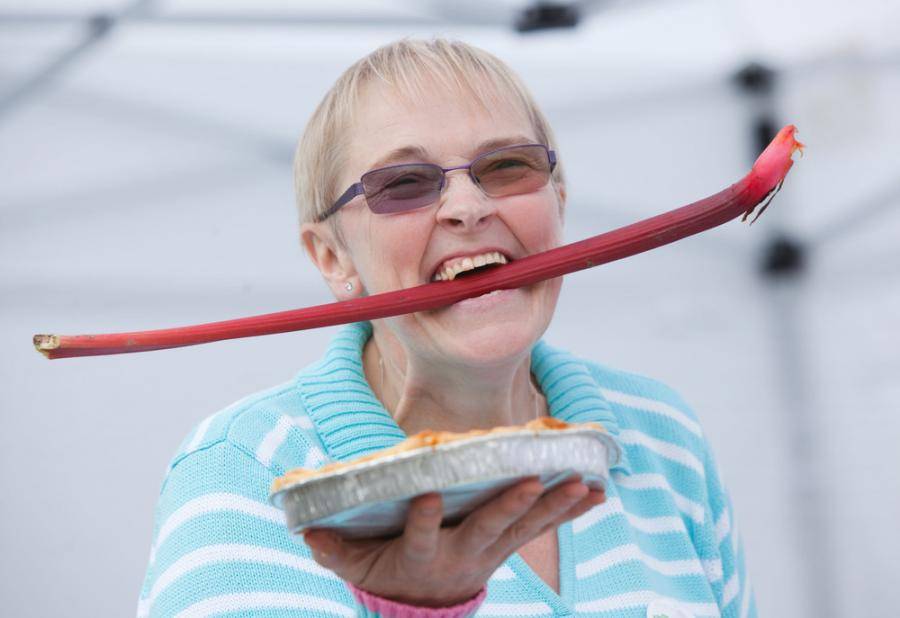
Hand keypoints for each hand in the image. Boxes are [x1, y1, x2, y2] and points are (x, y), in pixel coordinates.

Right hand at [303, 476, 604, 607]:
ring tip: (582, 482)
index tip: (429, 495)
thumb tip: (308, 530)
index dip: (424, 519)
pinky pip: (542, 528)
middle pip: (488, 529)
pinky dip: (569, 511)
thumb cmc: (387, 571)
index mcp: (421, 555)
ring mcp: (491, 550)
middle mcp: (462, 553)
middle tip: (531, 481)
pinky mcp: (509, 544)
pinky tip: (596, 491)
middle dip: (510, 506)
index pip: (420, 537)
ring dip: (553, 505)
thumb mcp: (356, 563)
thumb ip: (334, 548)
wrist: (424, 605)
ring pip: (525, 527)